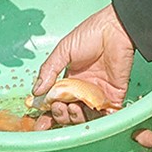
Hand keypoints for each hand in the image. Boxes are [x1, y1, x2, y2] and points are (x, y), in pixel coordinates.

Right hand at [32, 4, 133, 123]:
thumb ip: (49, 71)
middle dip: (60, 115)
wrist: (115, 29)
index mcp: (70, 80)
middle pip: (68, 113)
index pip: (56, 102)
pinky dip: (98, 119)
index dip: (48, 114)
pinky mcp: (114, 96)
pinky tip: (88, 113)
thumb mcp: (63, 51)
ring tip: (72, 107)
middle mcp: (83, 90)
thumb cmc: (90, 34)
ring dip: (75, 117)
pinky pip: (105, 115)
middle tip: (58, 107)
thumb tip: (36, 91)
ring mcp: (98, 94)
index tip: (39, 123)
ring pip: (84, 117)